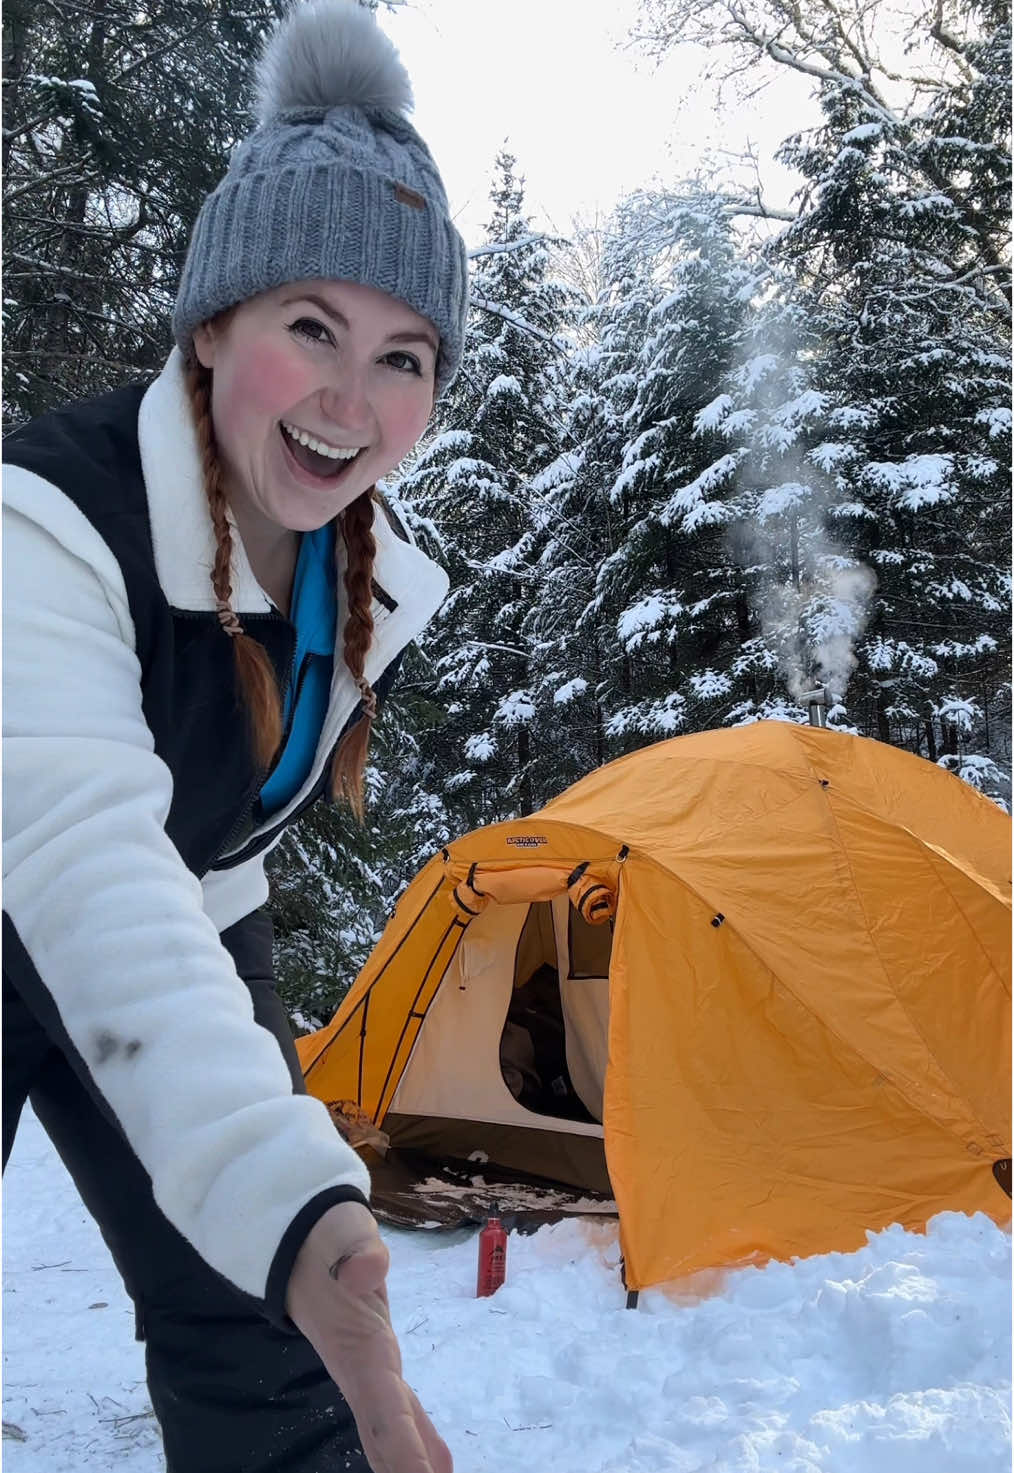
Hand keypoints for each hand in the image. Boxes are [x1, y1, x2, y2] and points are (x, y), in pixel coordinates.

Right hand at [286, 1201, 452, 1472]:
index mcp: (358, 1348)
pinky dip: (419, 1442)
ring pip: (393, 1431)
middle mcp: (363, 1371)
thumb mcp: (342, 1233)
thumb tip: (367, 1271)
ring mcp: (369, 1370)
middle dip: (405, 1471)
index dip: (404, 1448)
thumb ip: (357, 1252)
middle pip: (386, 1437)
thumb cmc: (324, 1237)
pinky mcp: (377, 1362)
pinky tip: (439, 1465)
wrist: (300, 1238)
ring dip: (411, 1466)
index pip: (384, 1408)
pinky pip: (401, 1412)